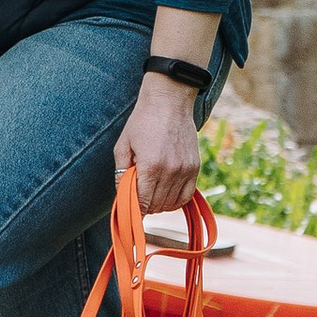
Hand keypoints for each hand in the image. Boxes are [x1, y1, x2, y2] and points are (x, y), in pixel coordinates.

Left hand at [115, 77, 200, 220]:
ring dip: (159, 205)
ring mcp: (185, 170)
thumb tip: (122, 197)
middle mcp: (171, 172)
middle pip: (157, 206)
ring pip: (172, 204)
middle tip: (137, 200)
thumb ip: (121, 174)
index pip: (143, 203)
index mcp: (151, 167)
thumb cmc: (142, 122)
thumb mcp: (123, 146)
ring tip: (150, 195)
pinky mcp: (195, 167)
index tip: (129, 215)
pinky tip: (166, 195)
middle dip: (145, 208)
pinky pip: (186, 196)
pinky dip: (175, 201)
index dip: (135, 212)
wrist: (169, 102)